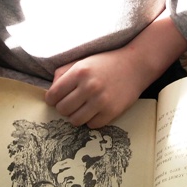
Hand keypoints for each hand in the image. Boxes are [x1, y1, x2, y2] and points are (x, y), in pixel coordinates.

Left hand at [45, 12, 186, 127]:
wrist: (135, 65)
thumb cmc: (105, 63)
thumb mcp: (82, 61)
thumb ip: (62, 73)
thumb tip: (51, 93)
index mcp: (79, 72)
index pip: (53, 95)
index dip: (52, 99)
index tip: (56, 99)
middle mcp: (89, 87)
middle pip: (62, 110)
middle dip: (63, 107)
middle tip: (71, 102)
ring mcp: (101, 101)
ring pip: (75, 121)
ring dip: (75, 116)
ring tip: (81, 108)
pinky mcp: (112, 112)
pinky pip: (92, 125)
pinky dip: (91, 120)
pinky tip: (95, 110)